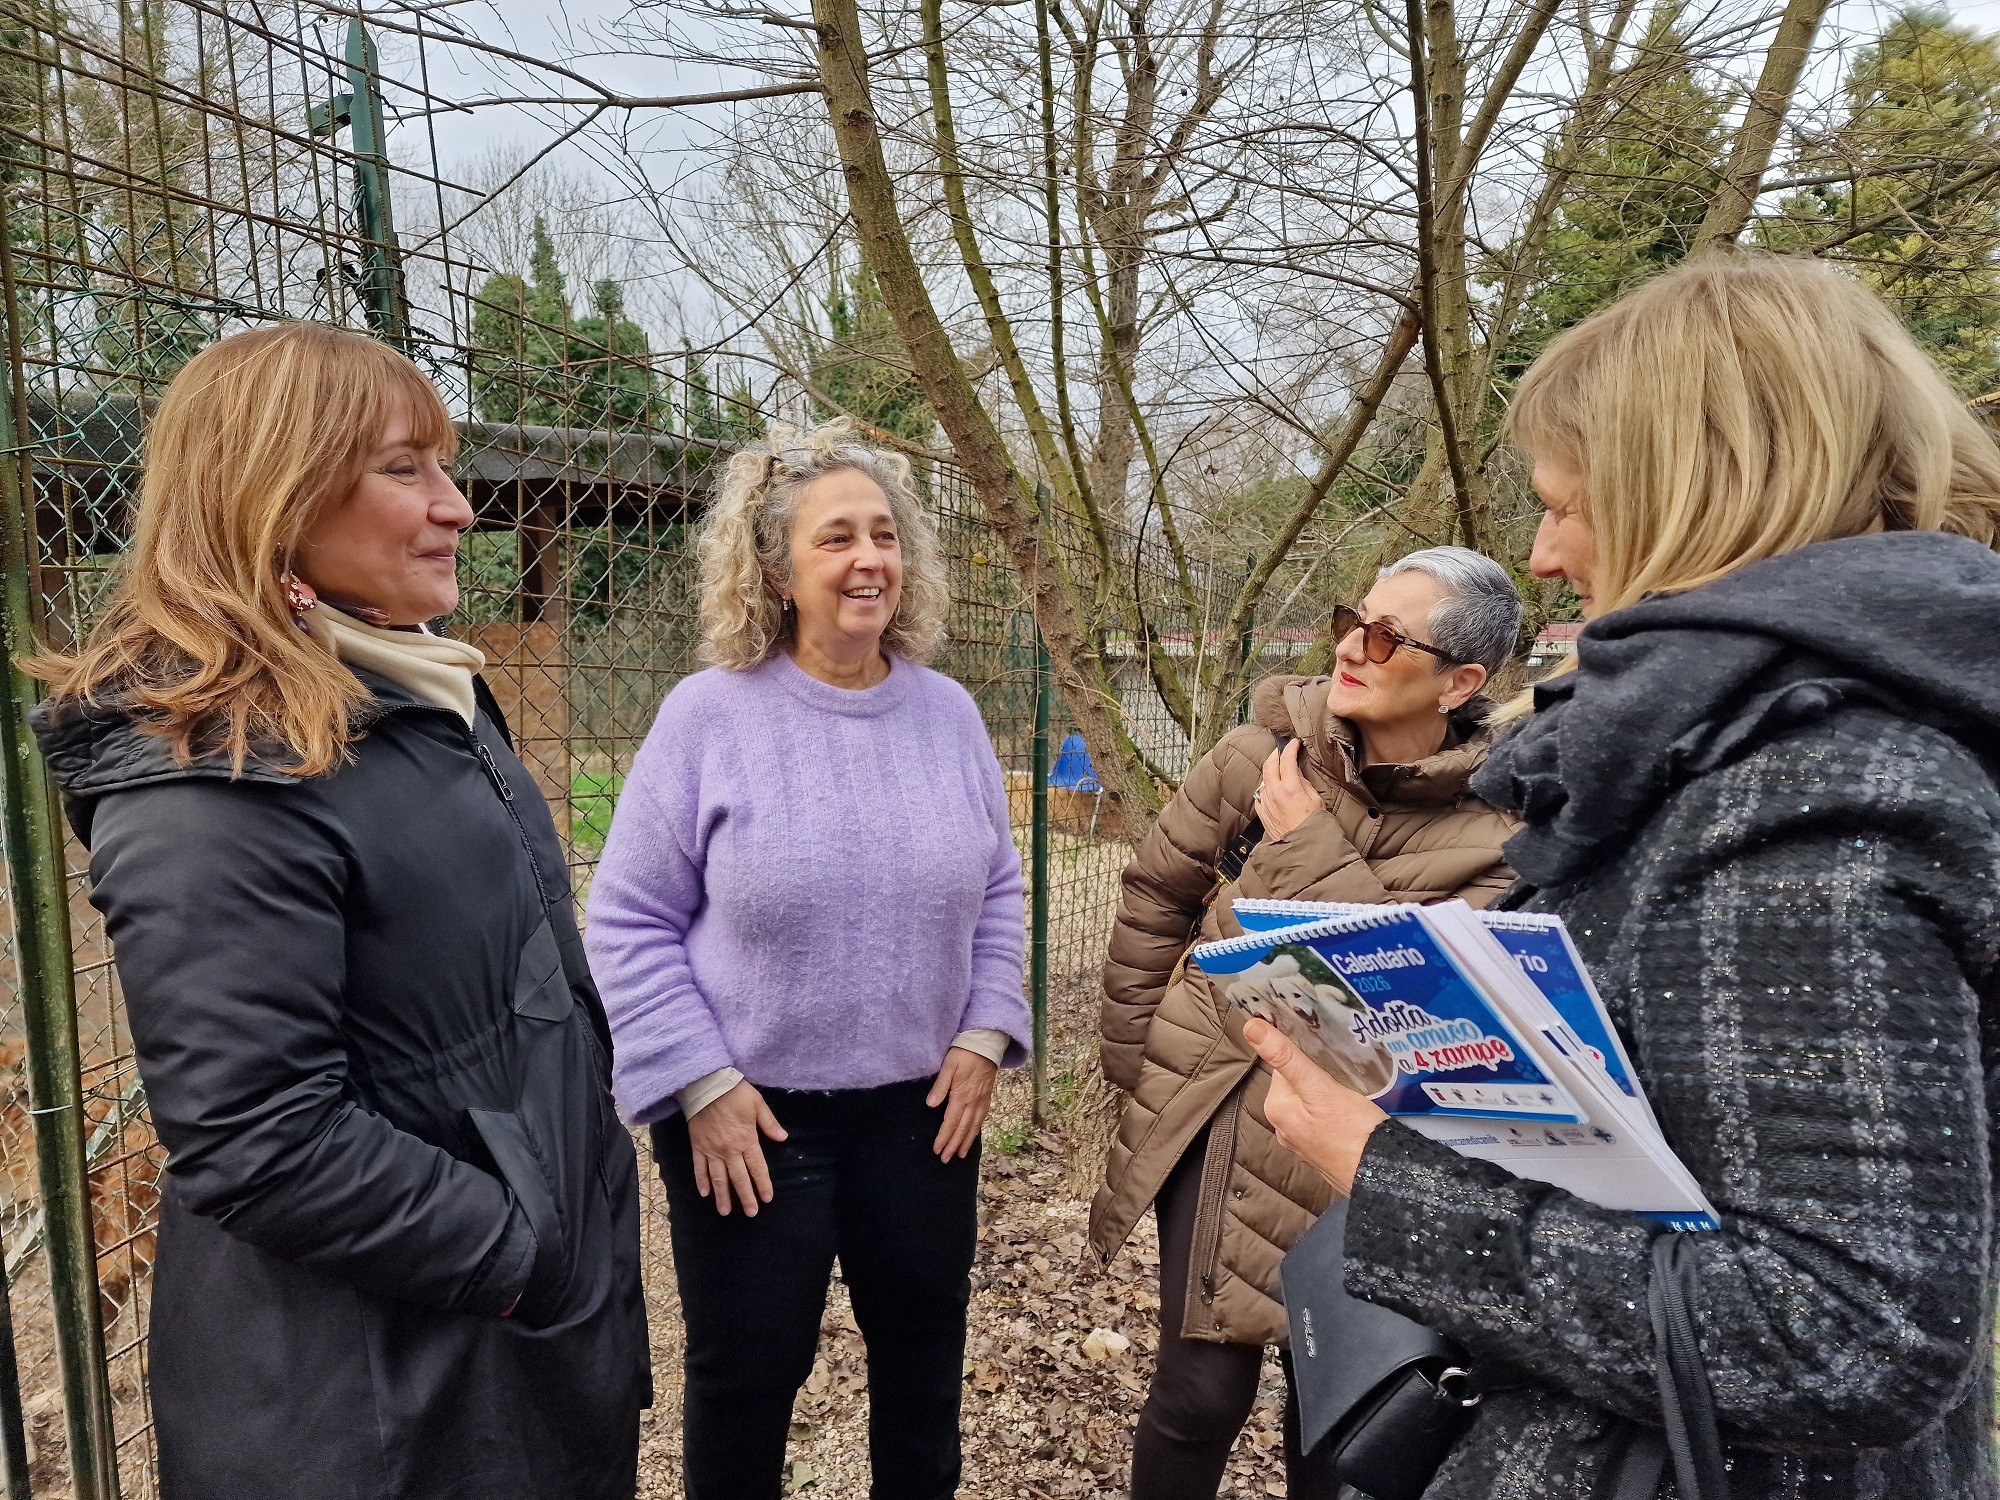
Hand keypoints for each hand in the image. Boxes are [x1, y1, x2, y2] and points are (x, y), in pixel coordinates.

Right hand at [686, 1081, 788, 1215]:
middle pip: (738, 1178)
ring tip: (725, 1212)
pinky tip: (705, 1193)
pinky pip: (699, 1168)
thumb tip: (783, 1138)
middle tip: (750, 1213)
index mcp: (746, 1140)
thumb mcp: (758, 1104)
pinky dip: (702, 1181)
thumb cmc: (735, 1092)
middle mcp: (729, 1150)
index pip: (757, 1167)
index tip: (767, 1198)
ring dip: (722, 1196)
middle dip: (745, 1197)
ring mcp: (711, 1150)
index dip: (762, 1184)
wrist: (706, 1085)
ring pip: (718, 1178)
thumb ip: (770, 1123)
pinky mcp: (697, 1146)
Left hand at [927, 1047, 998, 1159]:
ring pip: (974, 1126)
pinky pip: (982, 1119)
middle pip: (962, 1129)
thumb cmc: (964, 1053)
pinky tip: (973, 1137)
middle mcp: (973, 1102)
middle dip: (953, 1145)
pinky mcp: (987, 1097)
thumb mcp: (948, 1066)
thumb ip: (940, 1086)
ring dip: (966, 1142)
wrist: (986, 1044)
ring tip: (960, 1155)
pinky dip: (977, 1131)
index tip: (937, 1150)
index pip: (951, 1122)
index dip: (944, 1137)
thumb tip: (931, 1105)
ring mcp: (982, 1100)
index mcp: (961, 1095)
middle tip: (945, 1159)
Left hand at [1246, 1017, 1387, 1192]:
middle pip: (1297, 1085)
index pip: (1284, 1067)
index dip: (1308, 1059)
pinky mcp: (1322, 1152)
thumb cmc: (1353, 1131)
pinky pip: (1322, 1122)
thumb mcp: (1319, 1087)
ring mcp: (1302, 1143)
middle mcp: (1283, 1128)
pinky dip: (1333, 1114)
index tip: (1327, 1059)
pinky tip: (1350, 1115)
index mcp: (1276, 1108)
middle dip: (1317, 1078)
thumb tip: (1251, 1027)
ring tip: (1348, 1096)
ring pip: (1310, 1104)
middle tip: (1341, 1079)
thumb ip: (1286, 1057)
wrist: (1381, 1174)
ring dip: (1326, 1096)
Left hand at [1254, 737, 1321, 840]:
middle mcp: (1274, 793)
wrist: (1303, 847)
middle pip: (1269, 765)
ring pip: (1264, 779)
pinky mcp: (1262, 813)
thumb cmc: (1314, 826)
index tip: (1294, 743)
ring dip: (1271, 772)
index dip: (1290, 748)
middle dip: (1275, 755)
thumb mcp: (1316, 800)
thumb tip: (1297, 773)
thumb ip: (1304, 783)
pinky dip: (1266, 788)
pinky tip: (1271, 789)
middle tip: (1282, 751)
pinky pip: (1261, 795)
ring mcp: (1266, 803)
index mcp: (1290, 787)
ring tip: (1279, 770)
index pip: (1286, 759)